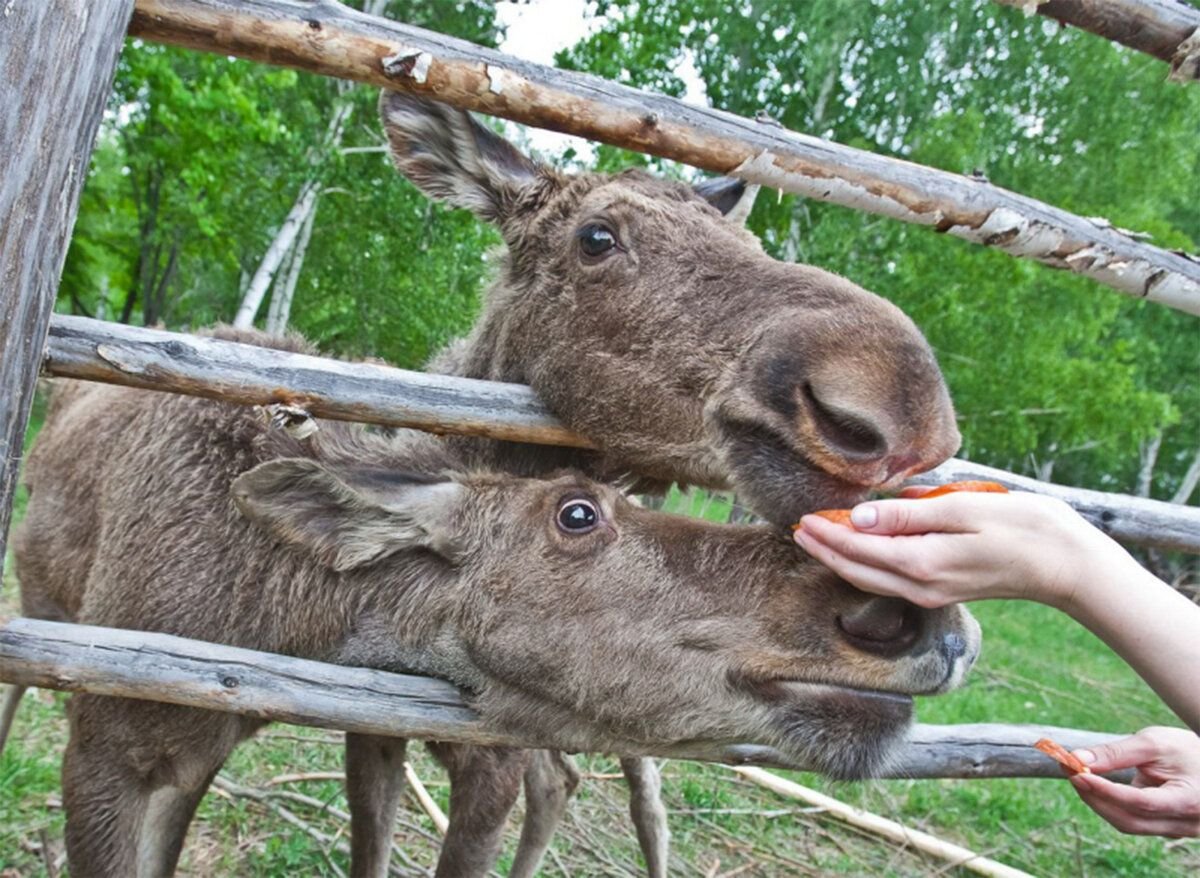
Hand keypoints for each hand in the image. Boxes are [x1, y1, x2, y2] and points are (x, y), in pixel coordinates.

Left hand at [792, 490, 1132, 610]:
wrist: (1063, 563)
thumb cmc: (1019, 526)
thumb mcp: (962, 509)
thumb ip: (908, 513)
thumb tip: (860, 516)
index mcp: (922, 562)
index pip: (859, 549)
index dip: (826, 534)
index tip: (802, 518)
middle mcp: (920, 585)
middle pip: (856, 570)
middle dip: (824, 550)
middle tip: (797, 529)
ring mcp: (931, 592)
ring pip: (871, 578)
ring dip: (841, 559)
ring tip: (817, 539)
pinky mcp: (941, 590)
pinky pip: (889, 580)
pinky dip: (866, 566)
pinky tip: (859, 549)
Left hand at [1069, 727, 1199, 836]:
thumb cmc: (1187, 749)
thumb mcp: (1154, 743)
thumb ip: (1117, 753)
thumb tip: (1077, 759)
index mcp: (1188, 801)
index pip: (1141, 802)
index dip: (1106, 790)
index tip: (1077, 773)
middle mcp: (1185, 823)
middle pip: (1129, 819)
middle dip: (1094, 796)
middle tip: (1068, 770)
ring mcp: (1177, 830)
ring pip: (1128, 824)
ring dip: (1098, 801)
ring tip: (1076, 774)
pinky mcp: (1166, 828)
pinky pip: (1133, 822)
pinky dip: (1110, 805)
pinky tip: (1094, 784)